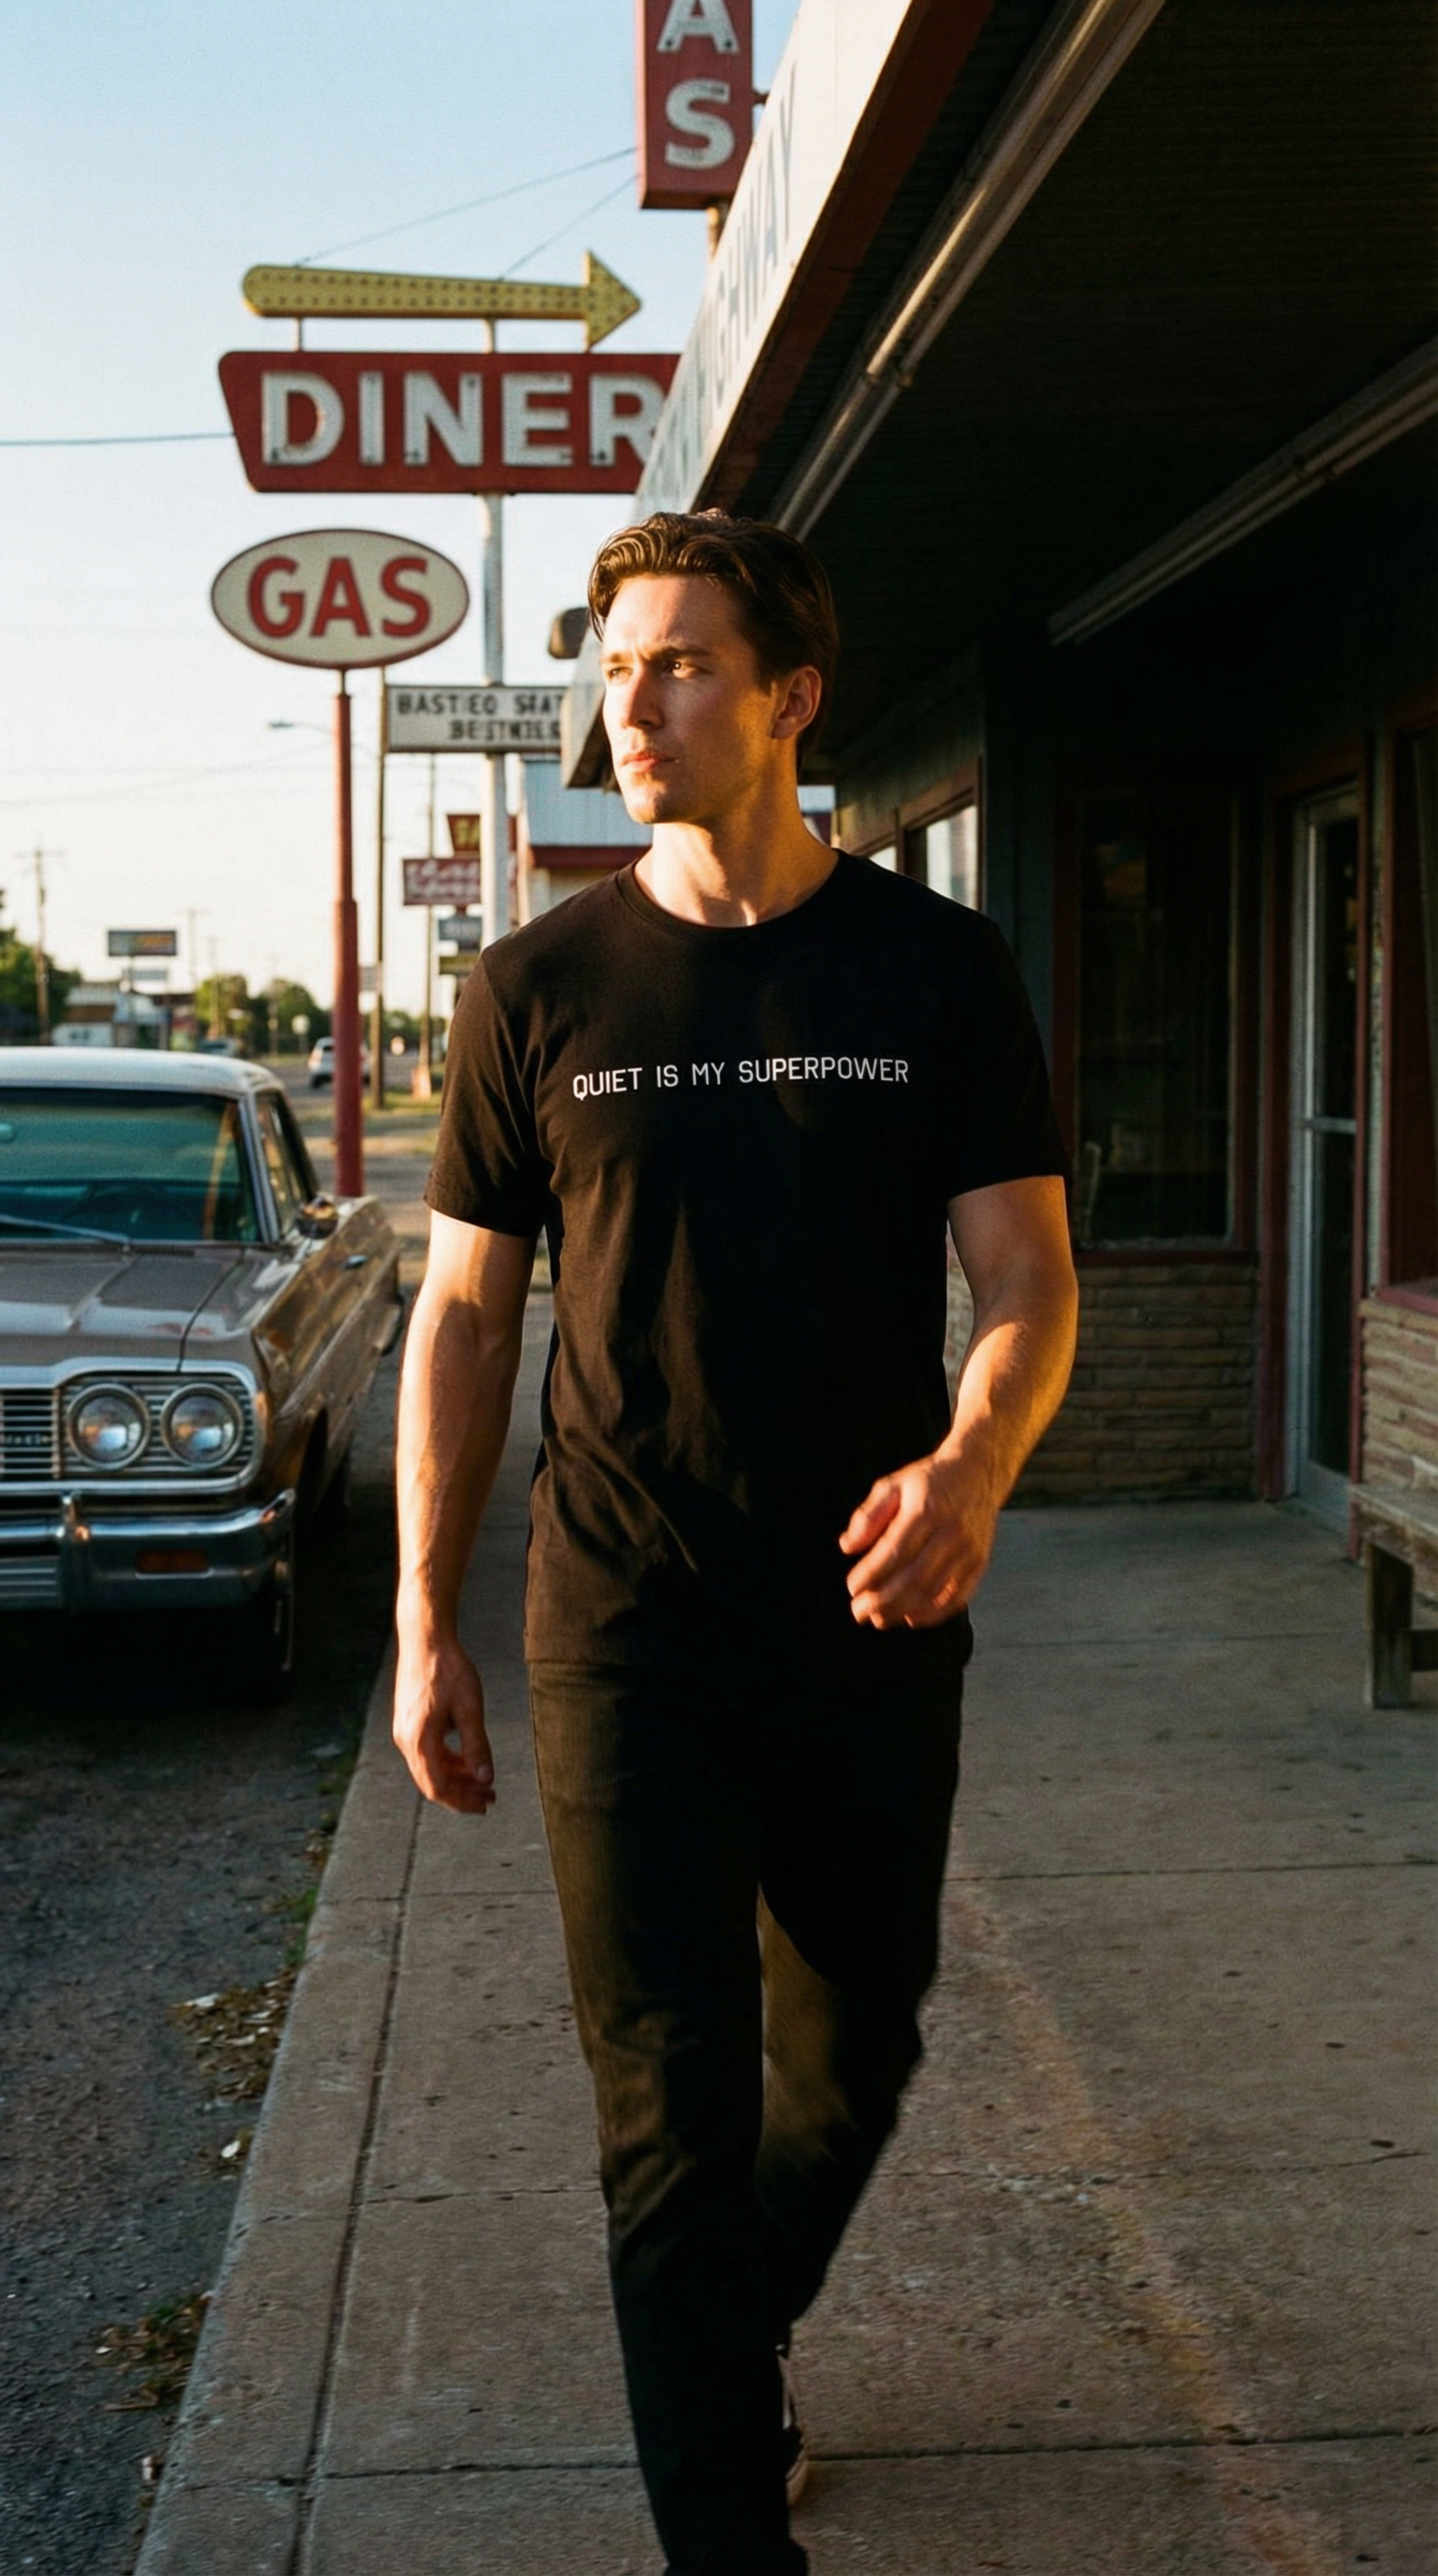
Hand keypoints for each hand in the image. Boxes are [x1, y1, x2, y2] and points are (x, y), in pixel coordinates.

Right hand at [392, 1624, 495, 1813]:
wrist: (426, 1638)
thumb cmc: (448, 1669)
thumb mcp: (470, 1708)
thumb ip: (476, 1746)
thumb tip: (485, 1778)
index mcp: (418, 1741)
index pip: (437, 1788)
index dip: (462, 1801)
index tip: (484, 1805)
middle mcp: (406, 1740)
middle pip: (432, 1782)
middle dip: (462, 1793)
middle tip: (489, 1797)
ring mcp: (405, 1731)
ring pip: (431, 1767)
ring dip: (457, 1777)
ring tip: (483, 1780)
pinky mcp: (409, 1722)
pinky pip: (428, 1752)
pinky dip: (448, 1760)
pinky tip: (468, 1758)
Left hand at [839, 1449, 998, 1629]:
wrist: (979, 1472)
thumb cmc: (928, 1481)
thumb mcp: (893, 1485)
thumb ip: (869, 1516)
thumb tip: (847, 1547)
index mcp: (926, 1509)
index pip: (894, 1552)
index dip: (870, 1575)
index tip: (852, 1587)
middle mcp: (951, 1532)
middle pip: (915, 1578)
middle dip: (883, 1601)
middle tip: (859, 1612)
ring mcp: (969, 1550)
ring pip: (934, 1592)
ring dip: (903, 1611)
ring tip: (879, 1619)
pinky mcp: (980, 1563)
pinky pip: (957, 1598)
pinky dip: (932, 1614)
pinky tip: (910, 1618)